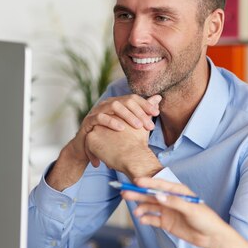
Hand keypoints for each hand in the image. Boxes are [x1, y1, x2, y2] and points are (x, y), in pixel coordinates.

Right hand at [45, 94, 160, 190]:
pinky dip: (111, 122)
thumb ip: (142, 113)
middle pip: (126, 101)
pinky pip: (99, 117)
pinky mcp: (88, 121)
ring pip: (113, 105)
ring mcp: (97, 111)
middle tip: (150, 126)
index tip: (156, 113)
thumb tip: (158, 98)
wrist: (88, 150)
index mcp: (117, 104)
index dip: (145, 104)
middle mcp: (107, 104)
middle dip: (139, 112)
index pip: (133, 98)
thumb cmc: (110, 138)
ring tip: (139, 127)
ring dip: (128, 116)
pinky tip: (121, 129)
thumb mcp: (127, 127)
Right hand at [129, 178, 227, 247]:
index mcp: (178, 192)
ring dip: (141, 207)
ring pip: (150, 206)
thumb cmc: (205, 219)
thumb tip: (158, 196)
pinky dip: (146, 218)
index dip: (148, 183)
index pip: (160, 185)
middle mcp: (171, 200)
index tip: (136, 181)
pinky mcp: (166, 223)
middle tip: (124, 193)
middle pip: (151, 195)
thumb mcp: (191, 209)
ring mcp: (168, 211)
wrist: (211, 237)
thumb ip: (175, 202)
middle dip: (138, 194)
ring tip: (136, 212)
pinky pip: (153, 219)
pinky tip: (142, 219)